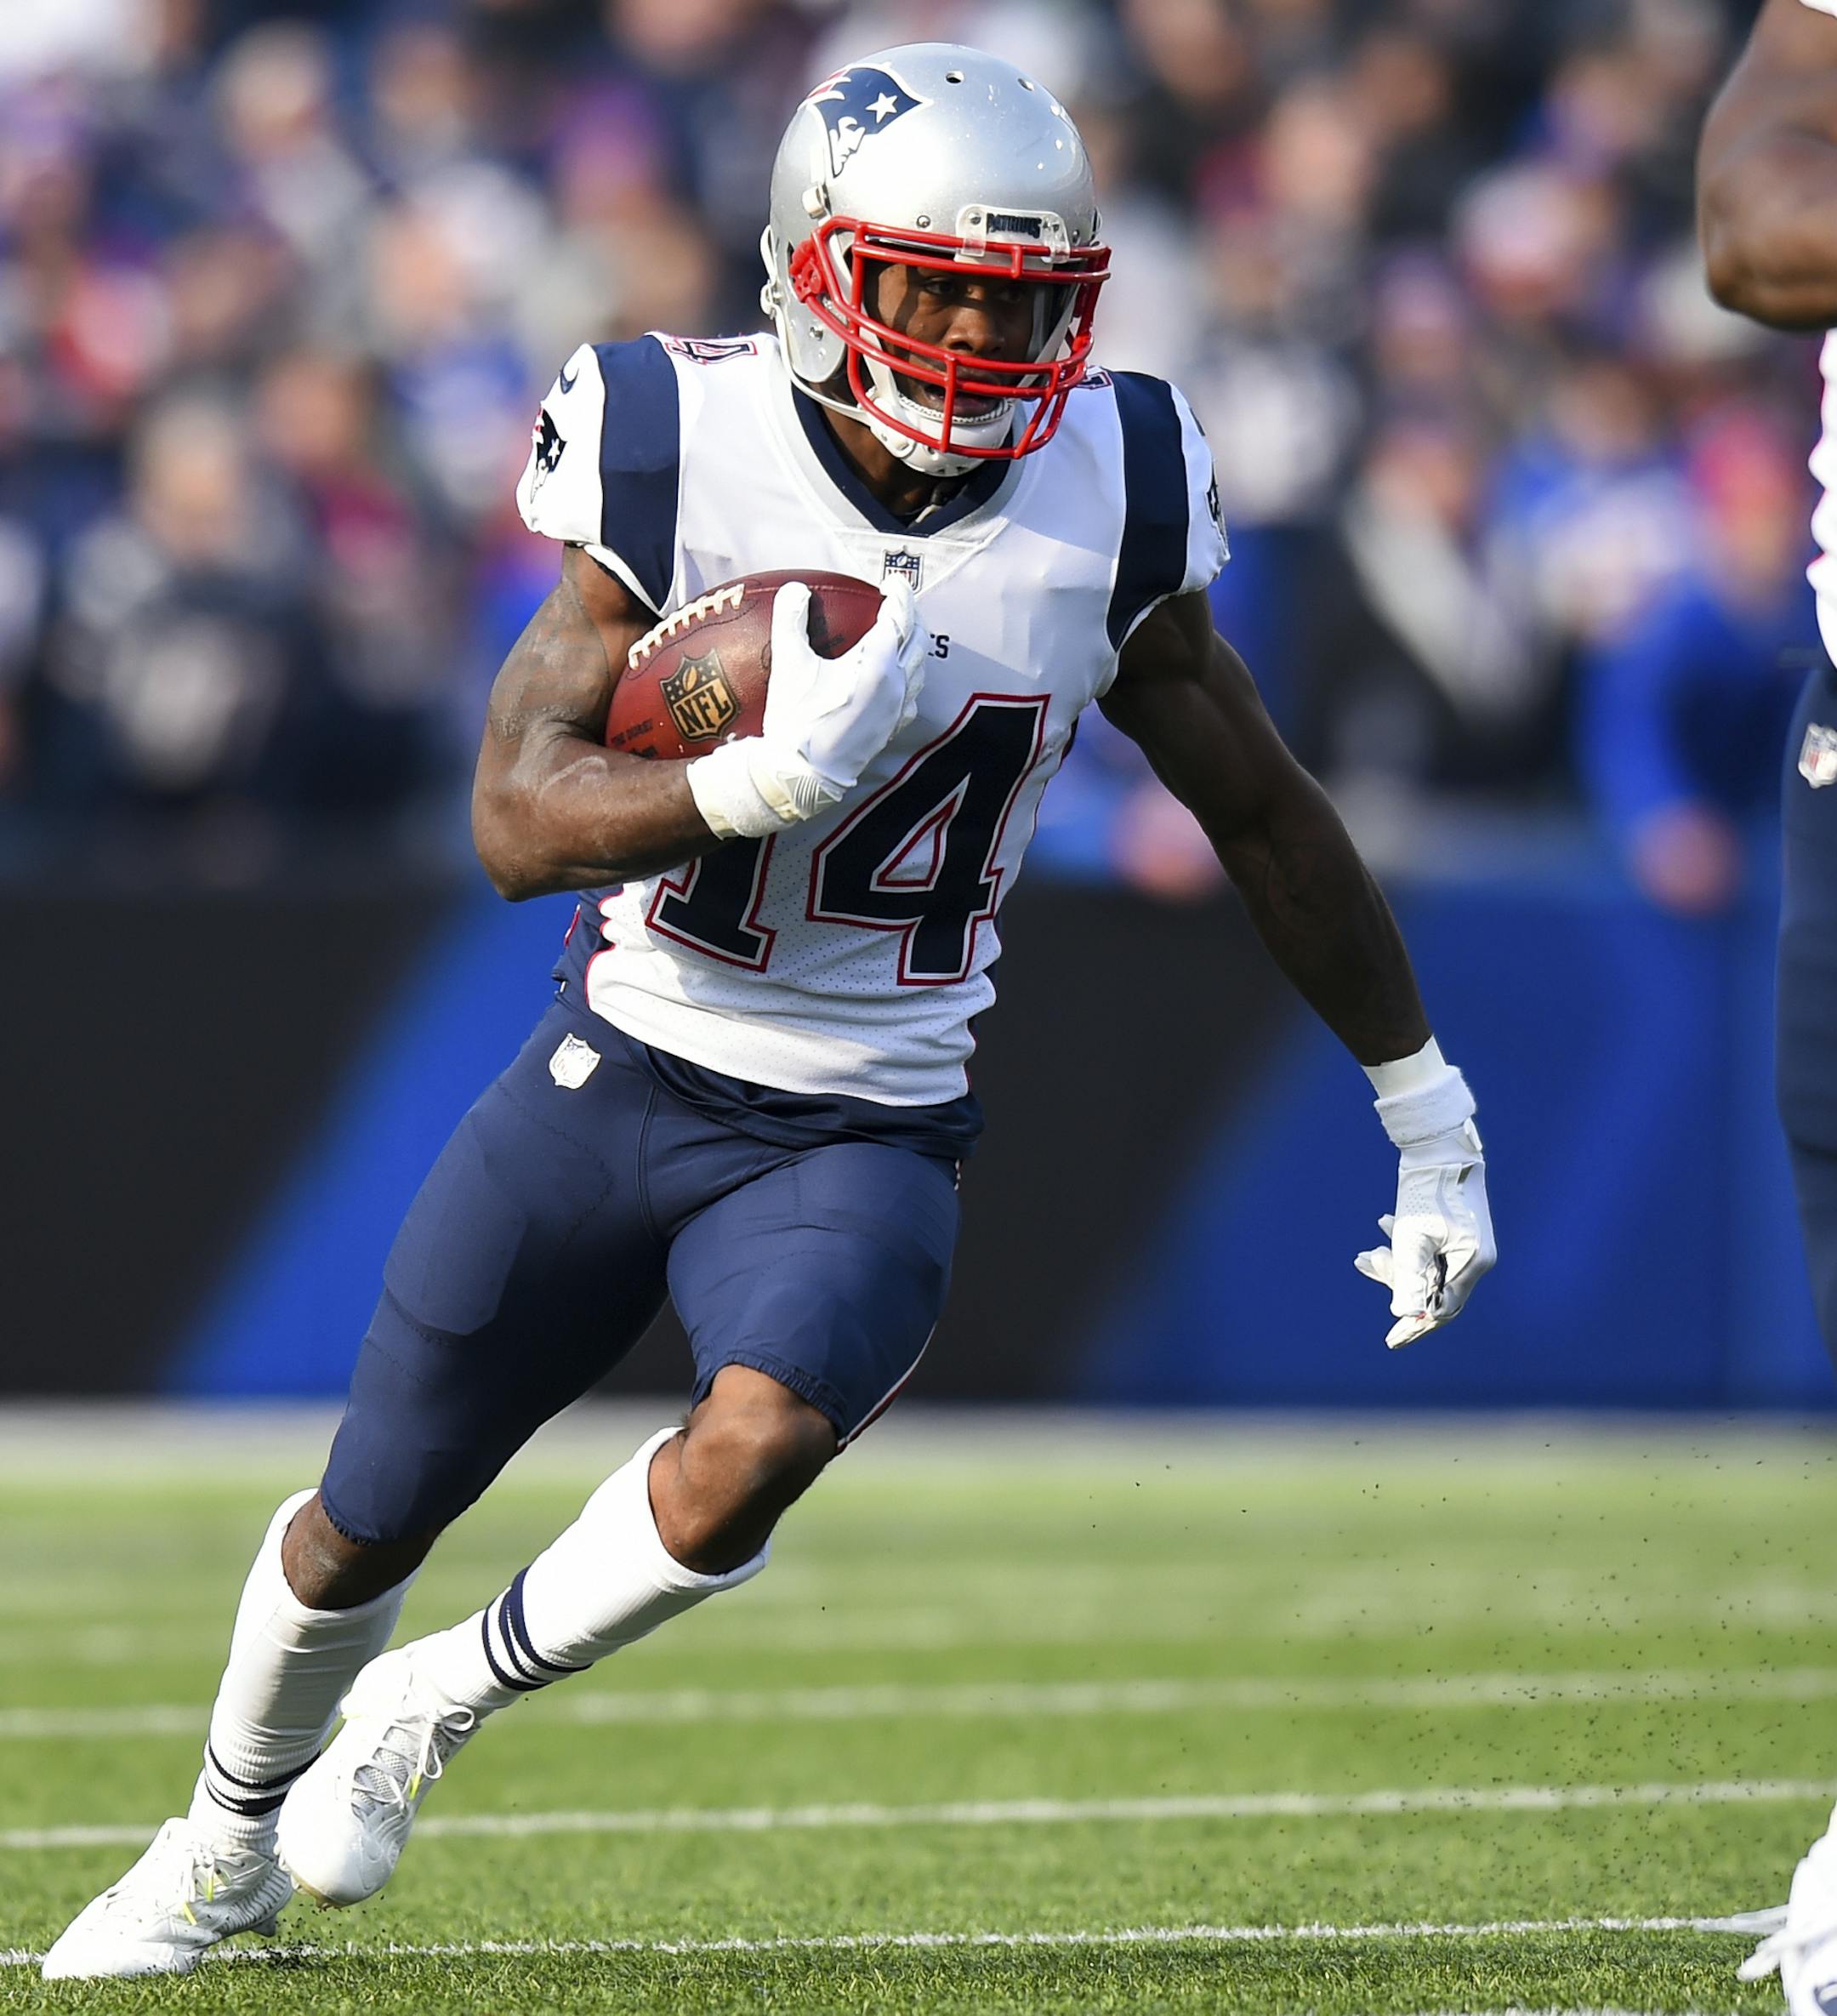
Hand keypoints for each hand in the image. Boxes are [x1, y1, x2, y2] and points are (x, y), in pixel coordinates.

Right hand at [687, 580, 927, 837]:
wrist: (805, 775)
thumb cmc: (797, 719)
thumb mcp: (788, 665)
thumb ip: (791, 620)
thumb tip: (795, 588)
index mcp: (877, 664)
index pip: (899, 617)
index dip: (899, 594)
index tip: (891, 580)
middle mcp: (897, 684)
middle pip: (917, 638)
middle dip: (911, 615)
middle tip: (897, 602)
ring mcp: (899, 708)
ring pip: (921, 666)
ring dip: (914, 643)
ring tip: (900, 632)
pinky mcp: (894, 727)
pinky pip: (913, 693)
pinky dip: (911, 674)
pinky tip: (898, 675)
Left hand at [1354, 1122, 1494, 1347]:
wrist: (1440, 1145)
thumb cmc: (1426, 1192)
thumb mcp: (1412, 1238)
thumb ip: (1409, 1278)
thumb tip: (1405, 1315)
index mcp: (1472, 1263)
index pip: (1443, 1308)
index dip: (1415, 1326)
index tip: (1391, 1341)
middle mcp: (1476, 1257)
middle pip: (1434, 1289)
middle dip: (1397, 1285)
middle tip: (1365, 1268)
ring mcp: (1468, 1243)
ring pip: (1427, 1267)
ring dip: (1396, 1262)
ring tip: (1363, 1253)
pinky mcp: (1458, 1228)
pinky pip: (1429, 1249)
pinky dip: (1405, 1244)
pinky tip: (1383, 1225)